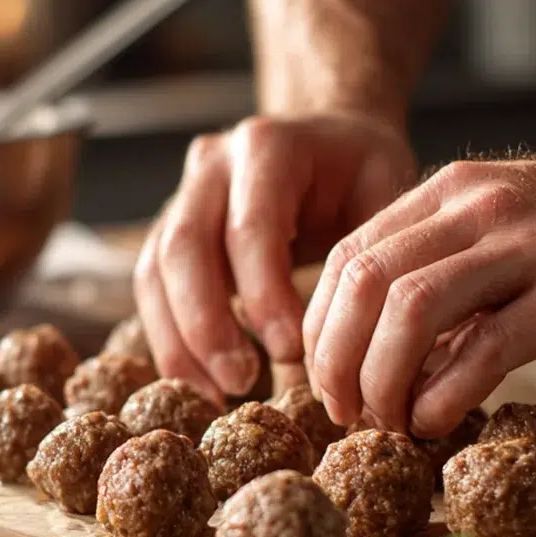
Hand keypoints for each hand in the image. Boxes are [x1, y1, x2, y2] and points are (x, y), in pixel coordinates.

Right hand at [134, 113, 414, 399]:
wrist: (331, 141)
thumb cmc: (362, 175)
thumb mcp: (384, 193)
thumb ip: (365, 255)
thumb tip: (348, 341)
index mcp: (269, 146)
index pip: (250, 227)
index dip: (263, 295)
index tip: (290, 353)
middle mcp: (212, 164)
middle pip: (184, 247)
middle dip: (207, 324)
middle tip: (242, 382)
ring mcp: (182, 195)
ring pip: (154, 271)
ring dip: (179, 340)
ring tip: (217, 394)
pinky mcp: (168, 230)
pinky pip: (151, 288)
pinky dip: (170, 339)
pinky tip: (200, 382)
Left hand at [303, 141, 535, 437]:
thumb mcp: (499, 228)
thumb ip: (438, 271)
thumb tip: (376, 349)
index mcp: (448, 192)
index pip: (348, 257)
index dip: (320, 326)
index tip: (323, 376)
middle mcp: (478, 209)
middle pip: (365, 284)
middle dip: (335, 358)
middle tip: (342, 411)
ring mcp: (527, 246)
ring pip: (411, 311)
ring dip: (381, 379)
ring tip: (385, 422)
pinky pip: (486, 348)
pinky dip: (445, 395)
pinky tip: (435, 423)